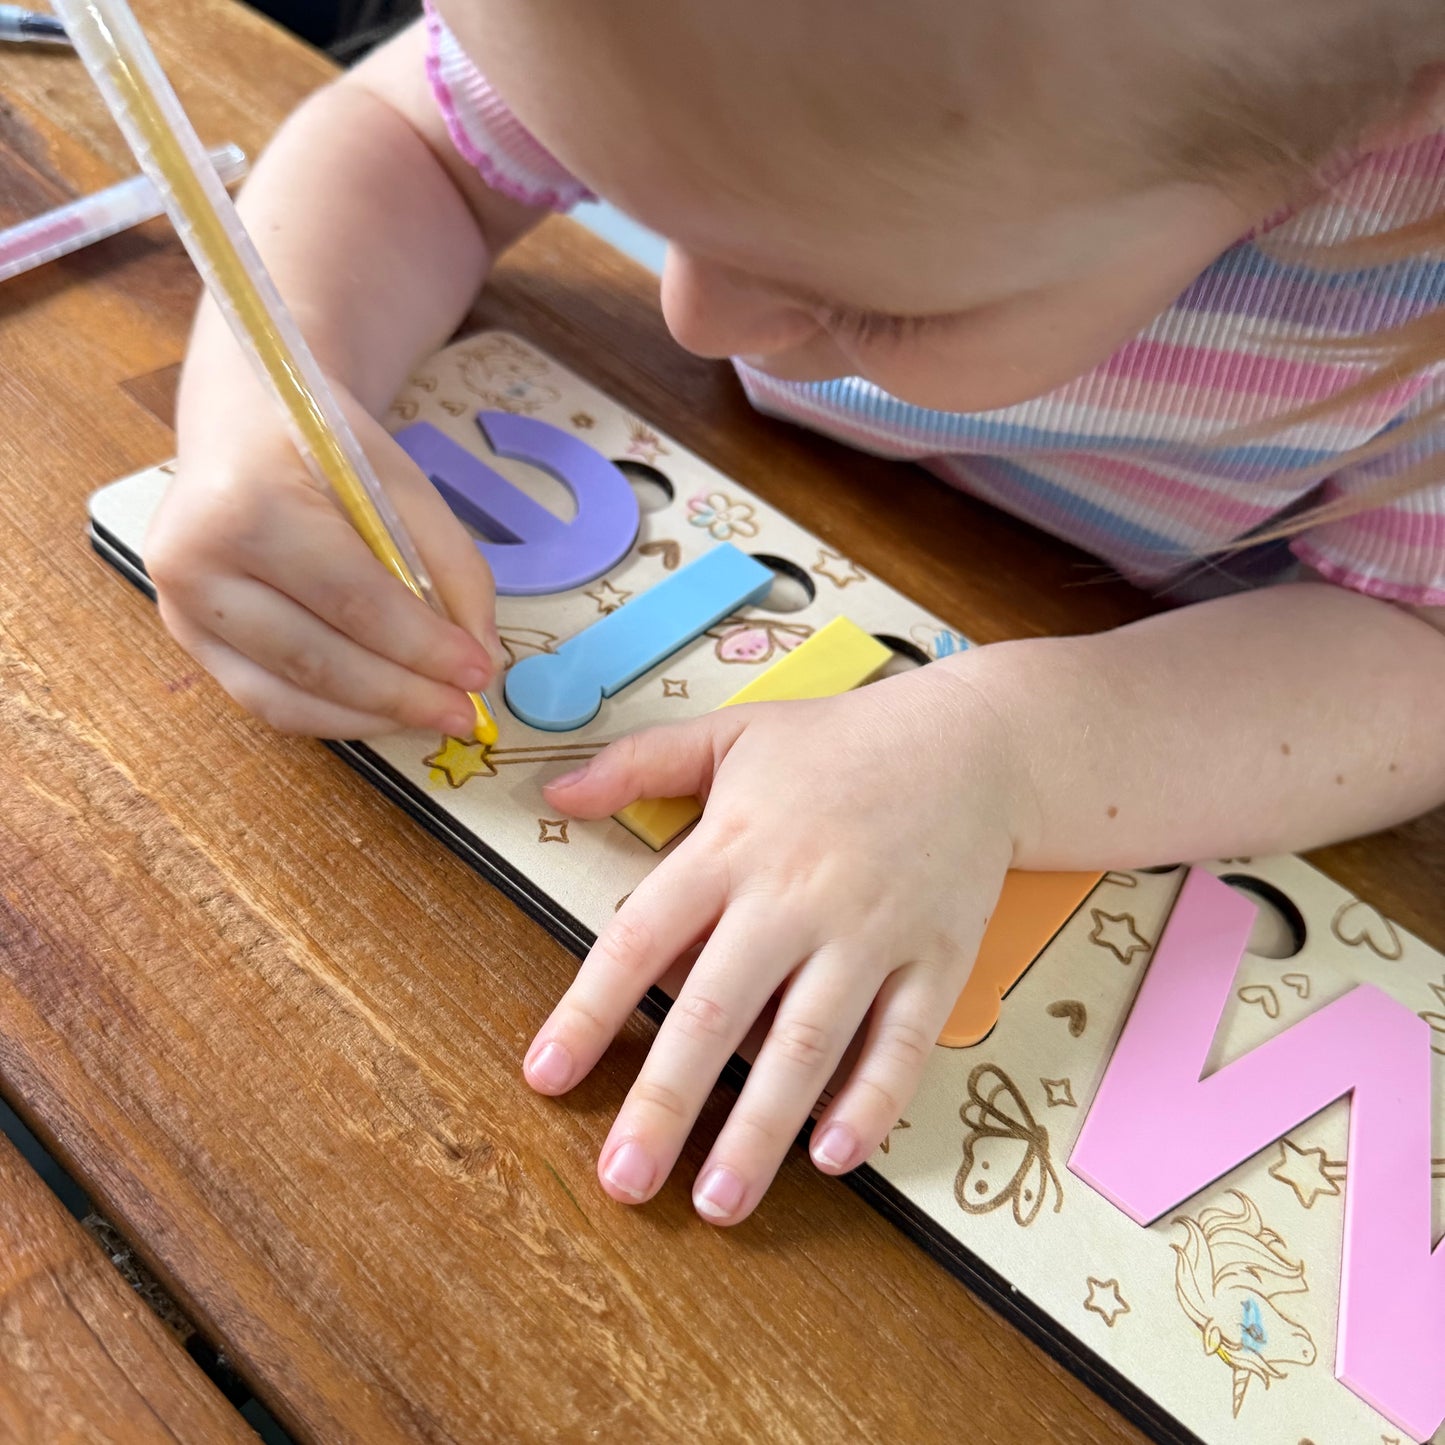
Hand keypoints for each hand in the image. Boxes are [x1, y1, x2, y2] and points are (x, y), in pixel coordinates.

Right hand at [147, 379, 505, 737]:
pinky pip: (265, 699)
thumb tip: (480, 657)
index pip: (352, 600)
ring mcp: (178, 607)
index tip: (480, 672)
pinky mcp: (185, 637)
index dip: (422, 647)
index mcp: (248, 504)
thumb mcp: (400, 484)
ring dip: (370, 717)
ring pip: (286, 696)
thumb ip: (449, 567)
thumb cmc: (324, 447)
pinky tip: (384, 711)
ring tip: (433, 716)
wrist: (238, 423)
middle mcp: (194, 561)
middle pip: (316, 659)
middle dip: (402, 695)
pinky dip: (333, 716)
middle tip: (465, 713)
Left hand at [527, 659, 1024, 1224]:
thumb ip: (639, 763)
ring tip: (717, 1201)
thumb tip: (554, 788)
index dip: (588, 1010)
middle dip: (666, 1101)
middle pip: (716, 1010)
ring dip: (761, 1126)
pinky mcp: (935, 959)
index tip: (544, 1076)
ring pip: (807, 1041)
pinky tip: (834, 1155)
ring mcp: (870, 932)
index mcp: (732, 845)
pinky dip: (871, 1100)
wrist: (974, 743)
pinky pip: (903, 1041)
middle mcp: (794, 896)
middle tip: (623, 1180)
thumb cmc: (841, 743)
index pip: (641, 937)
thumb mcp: (732, 733)